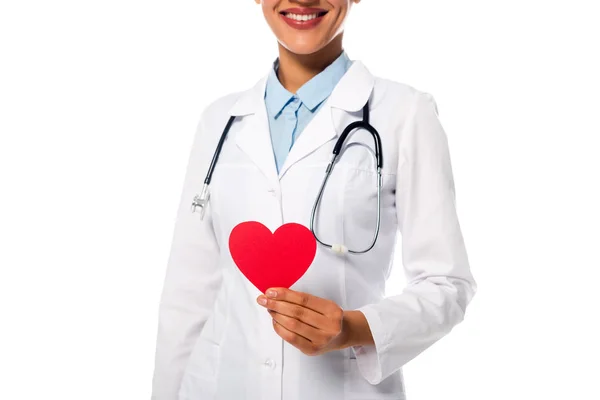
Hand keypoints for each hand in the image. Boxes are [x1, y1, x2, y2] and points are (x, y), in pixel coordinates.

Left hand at [256, 287, 370, 355]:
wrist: (342, 335)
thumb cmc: (327, 317)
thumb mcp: (322, 304)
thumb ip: (303, 300)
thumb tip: (276, 295)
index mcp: (332, 310)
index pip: (304, 299)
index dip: (285, 294)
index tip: (270, 291)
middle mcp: (329, 325)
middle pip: (297, 312)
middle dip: (277, 304)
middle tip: (263, 300)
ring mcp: (321, 340)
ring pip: (293, 325)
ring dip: (277, 315)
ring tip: (269, 309)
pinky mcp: (312, 350)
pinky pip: (291, 338)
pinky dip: (280, 328)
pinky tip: (275, 321)